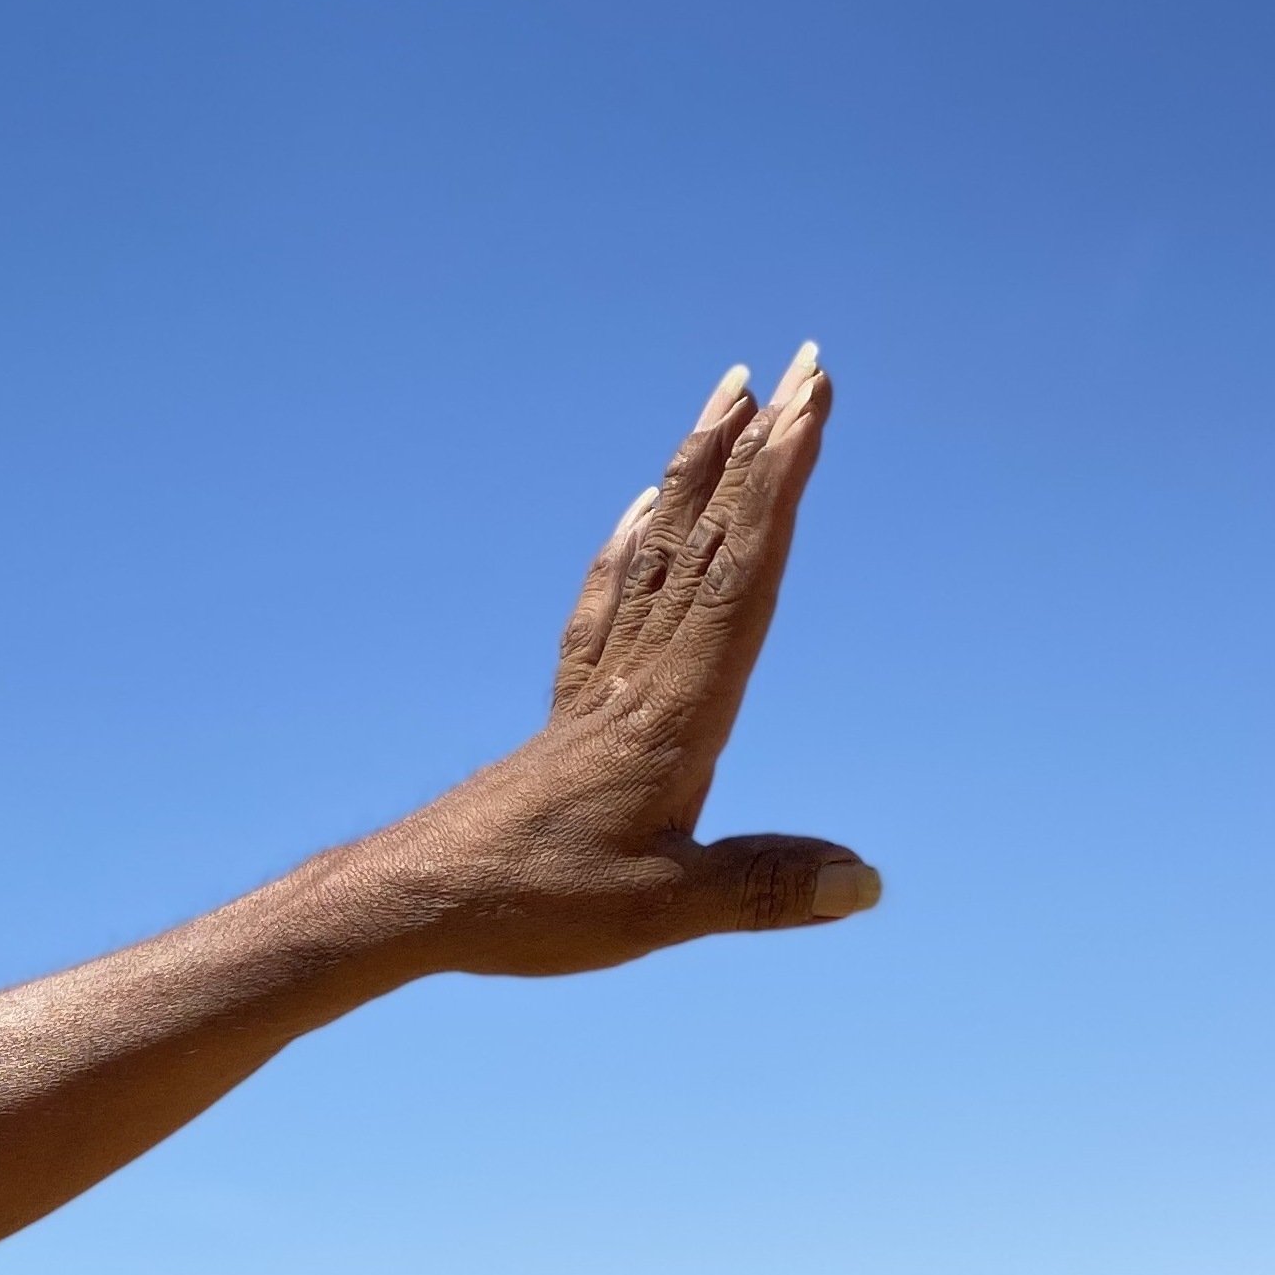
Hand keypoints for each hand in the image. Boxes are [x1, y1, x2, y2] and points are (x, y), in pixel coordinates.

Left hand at [374, 344, 876, 979]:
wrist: (411, 900)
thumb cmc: (530, 907)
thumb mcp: (659, 911)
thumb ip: (760, 890)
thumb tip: (863, 884)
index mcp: (675, 714)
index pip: (741, 577)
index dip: (779, 488)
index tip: (810, 405)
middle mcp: (638, 682)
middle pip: (708, 542)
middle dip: (758, 449)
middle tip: (802, 363)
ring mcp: (598, 691)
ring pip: (658, 555)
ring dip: (700, 473)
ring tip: (731, 397)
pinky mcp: (568, 716)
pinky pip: (604, 606)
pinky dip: (629, 547)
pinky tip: (639, 511)